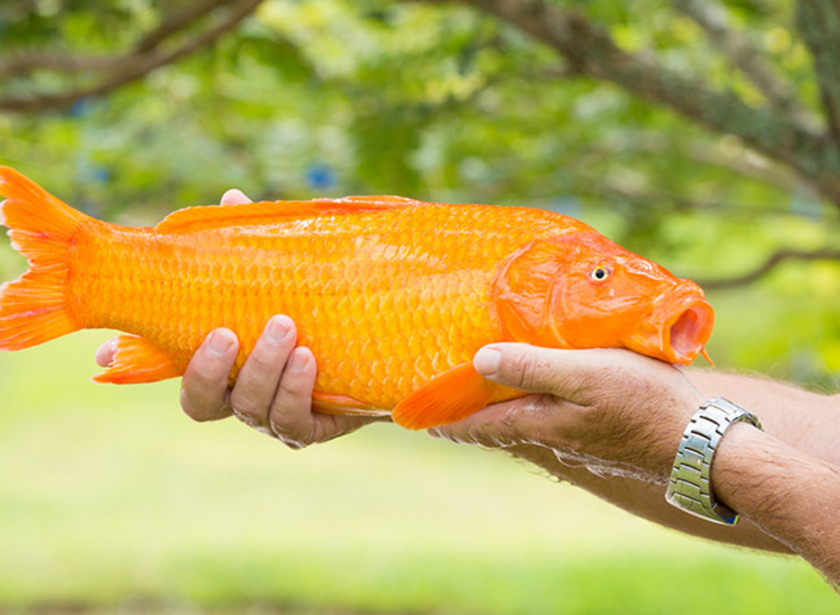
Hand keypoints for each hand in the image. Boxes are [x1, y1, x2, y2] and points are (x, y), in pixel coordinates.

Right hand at [95, 189, 381, 447]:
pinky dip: (295, 389)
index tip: (106, 348)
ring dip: (261, 369)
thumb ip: (259, 243)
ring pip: (250, 408)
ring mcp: (275, 415)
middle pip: (201, 402)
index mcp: (224, 358)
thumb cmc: (325, 302)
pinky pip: (294, 421)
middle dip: (206, 369)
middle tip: (227, 332)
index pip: (167, 365)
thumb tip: (233, 199)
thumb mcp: (291, 269)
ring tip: (283, 327)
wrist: (388, 341)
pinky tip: (306, 358)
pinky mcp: (314, 426)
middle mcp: (241, 393)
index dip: (132, 360)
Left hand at [431, 344, 701, 481]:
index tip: (413, 414)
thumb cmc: (643, 403)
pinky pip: (551, 413)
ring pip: (523, 417)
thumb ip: (531, 366)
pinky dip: (532, 399)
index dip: (444, 419)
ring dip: (498, 403)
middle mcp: (550, 434)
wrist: (702, 443)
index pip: (475, 425)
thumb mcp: (584, 375)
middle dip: (466, 410)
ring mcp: (575, 436)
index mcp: (537, 422)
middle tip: (443, 391)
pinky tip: (541, 383)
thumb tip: (478, 360)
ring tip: (483, 381)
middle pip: (495, 423)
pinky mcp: (598, 430)